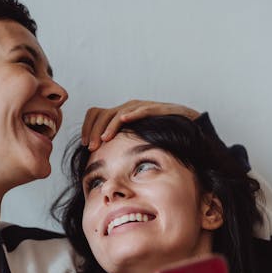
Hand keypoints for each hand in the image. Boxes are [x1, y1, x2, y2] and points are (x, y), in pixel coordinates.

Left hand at [82, 100, 200, 149]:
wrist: (186, 125)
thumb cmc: (160, 136)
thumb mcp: (135, 141)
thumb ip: (121, 148)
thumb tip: (104, 165)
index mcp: (120, 115)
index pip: (96, 114)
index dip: (87, 127)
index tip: (84, 144)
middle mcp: (128, 108)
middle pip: (104, 114)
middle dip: (95, 131)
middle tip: (91, 147)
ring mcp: (141, 107)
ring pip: (120, 113)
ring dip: (110, 126)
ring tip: (104, 139)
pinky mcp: (157, 108)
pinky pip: (143, 109)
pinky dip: (133, 114)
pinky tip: (125, 119)